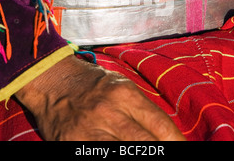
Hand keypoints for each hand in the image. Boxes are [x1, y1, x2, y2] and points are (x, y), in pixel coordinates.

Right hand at [15, 55, 185, 140]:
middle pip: (146, 145)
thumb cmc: (91, 83)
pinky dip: (113, 156)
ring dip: (138, 157)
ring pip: (124, 153)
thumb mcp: (121, 84)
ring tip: (143, 154)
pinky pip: (98, 156)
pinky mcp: (73, 144)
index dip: (176, 142)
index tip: (182, 148)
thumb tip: (166, 133)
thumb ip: (142, 107)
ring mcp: (90, 130)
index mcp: (124, 94)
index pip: (160, 124)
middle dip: (161, 154)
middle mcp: (109, 112)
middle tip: (171, 157)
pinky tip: (122, 154)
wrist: (51, 81)